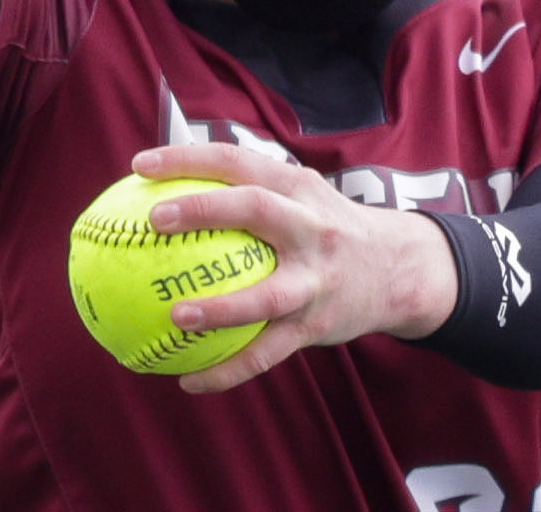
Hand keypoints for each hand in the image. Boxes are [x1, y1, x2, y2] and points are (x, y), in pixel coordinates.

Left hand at [130, 142, 457, 393]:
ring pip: (267, 295)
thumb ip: (249, 189)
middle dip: (205, 209)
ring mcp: (316, 279)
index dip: (189, 159)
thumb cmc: (327, 228)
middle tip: (154, 219)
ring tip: (174, 316)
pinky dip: (228, 370)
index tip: (140, 165)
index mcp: (297, 188)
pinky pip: (267, 353)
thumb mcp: (301, 195)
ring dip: (220, 308)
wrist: (399, 271)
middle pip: (256, 209)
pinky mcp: (317, 325)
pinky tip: (188, 381)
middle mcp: (310, 227)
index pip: (239, 162)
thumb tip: (165, 187)